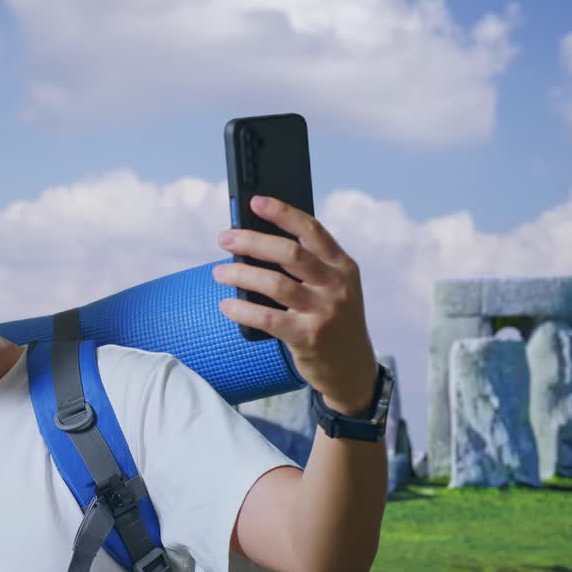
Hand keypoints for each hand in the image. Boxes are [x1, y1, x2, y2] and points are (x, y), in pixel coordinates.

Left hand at [213, 195, 377, 414]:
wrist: (351, 369)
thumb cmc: (333, 320)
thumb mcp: (332, 288)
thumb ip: (307, 266)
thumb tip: (257, 242)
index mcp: (342, 266)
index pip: (311, 230)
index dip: (282, 213)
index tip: (255, 201)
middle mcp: (336, 285)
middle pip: (289, 253)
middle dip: (252, 241)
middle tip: (225, 238)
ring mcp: (323, 312)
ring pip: (274, 283)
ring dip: (241, 274)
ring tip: (220, 273)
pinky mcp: (307, 337)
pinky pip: (267, 318)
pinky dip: (242, 309)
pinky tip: (226, 305)